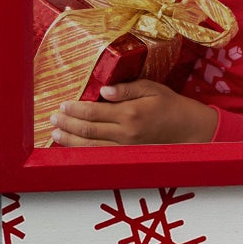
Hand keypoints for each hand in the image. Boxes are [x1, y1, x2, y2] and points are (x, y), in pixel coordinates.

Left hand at [50, 81, 219, 146]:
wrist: (189, 129)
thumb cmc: (171, 105)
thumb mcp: (152, 88)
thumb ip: (127, 88)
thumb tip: (104, 90)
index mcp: (131, 113)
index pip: (94, 112)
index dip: (75, 109)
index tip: (63, 105)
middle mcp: (126, 133)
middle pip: (88, 130)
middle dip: (67, 124)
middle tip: (53, 118)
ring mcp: (127, 147)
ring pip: (91, 146)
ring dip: (70, 140)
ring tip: (56, 134)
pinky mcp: (129, 155)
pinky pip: (101, 155)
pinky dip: (84, 152)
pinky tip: (73, 147)